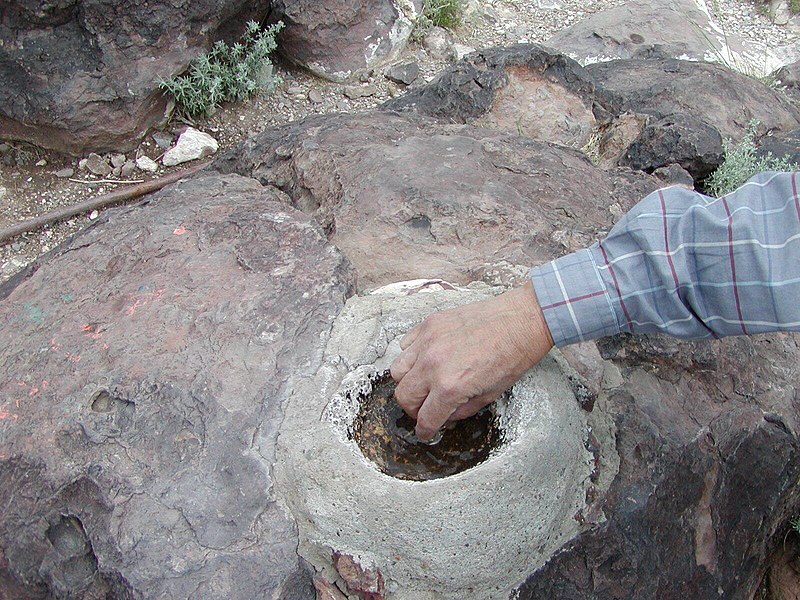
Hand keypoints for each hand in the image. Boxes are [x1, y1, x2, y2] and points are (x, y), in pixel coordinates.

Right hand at [390, 282, 553, 439]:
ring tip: (423, 382)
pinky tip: (427, 358)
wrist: (520, 320)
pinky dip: (411, 356)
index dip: (425, 430)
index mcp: (450, 387)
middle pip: (404, 397)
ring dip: (408, 382)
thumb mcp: (491, 394)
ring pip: (397, 371)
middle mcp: (433, 365)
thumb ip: (463, 410)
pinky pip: (405, 345)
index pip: (426, 418)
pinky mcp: (429, 324)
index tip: (425, 431)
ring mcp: (428, 341)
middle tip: (425, 408)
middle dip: (413, 409)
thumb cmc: (513, 355)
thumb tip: (446, 416)